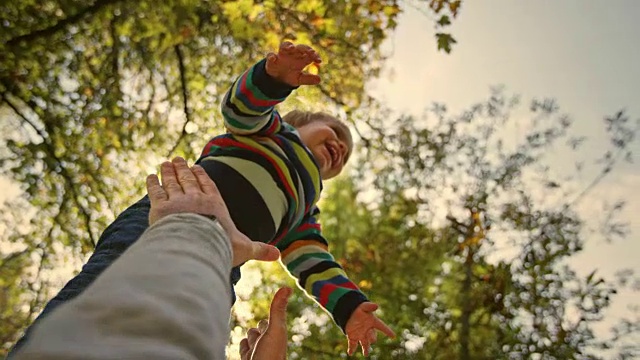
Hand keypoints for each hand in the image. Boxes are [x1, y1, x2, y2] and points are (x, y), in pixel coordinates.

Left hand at [146, 157, 279, 265]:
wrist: (196, 247)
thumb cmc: (222, 247)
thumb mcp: (244, 249)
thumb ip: (259, 250)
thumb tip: (278, 255)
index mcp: (215, 205)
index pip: (208, 186)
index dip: (201, 177)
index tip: (196, 167)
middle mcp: (196, 199)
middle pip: (188, 180)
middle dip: (183, 169)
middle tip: (177, 160)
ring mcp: (177, 201)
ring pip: (171, 182)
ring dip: (168, 172)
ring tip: (165, 164)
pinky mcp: (160, 208)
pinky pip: (155, 192)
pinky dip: (153, 183)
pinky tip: (150, 177)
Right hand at [239, 287, 292, 359]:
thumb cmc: (270, 357)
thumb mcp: (275, 330)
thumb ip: (278, 309)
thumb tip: (288, 286)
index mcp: (275, 336)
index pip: (267, 323)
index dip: (266, 320)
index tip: (269, 315)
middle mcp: (266, 344)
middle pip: (257, 331)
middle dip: (255, 331)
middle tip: (261, 336)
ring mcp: (255, 353)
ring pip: (249, 340)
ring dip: (248, 340)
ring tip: (253, 345)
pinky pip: (243, 350)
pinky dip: (242, 347)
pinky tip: (244, 350)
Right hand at [265, 41, 321, 85]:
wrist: (278, 80)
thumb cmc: (291, 76)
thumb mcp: (300, 79)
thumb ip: (308, 79)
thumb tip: (319, 80)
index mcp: (301, 58)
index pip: (309, 54)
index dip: (315, 56)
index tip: (319, 61)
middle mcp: (292, 54)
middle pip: (299, 47)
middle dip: (304, 48)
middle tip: (310, 52)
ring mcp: (282, 55)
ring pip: (285, 45)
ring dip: (288, 45)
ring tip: (291, 48)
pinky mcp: (272, 59)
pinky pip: (271, 55)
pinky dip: (271, 56)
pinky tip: (273, 58)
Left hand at [345, 302, 395, 356]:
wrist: (350, 313)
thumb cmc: (359, 310)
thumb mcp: (363, 307)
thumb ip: (369, 306)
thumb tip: (376, 305)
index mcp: (373, 322)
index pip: (382, 327)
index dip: (388, 331)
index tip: (393, 336)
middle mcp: (368, 330)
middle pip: (372, 337)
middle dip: (372, 338)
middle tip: (369, 337)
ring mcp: (361, 335)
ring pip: (365, 344)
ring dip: (365, 349)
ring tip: (365, 354)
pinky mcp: (353, 337)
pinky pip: (353, 345)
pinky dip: (351, 349)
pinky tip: (350, 353)